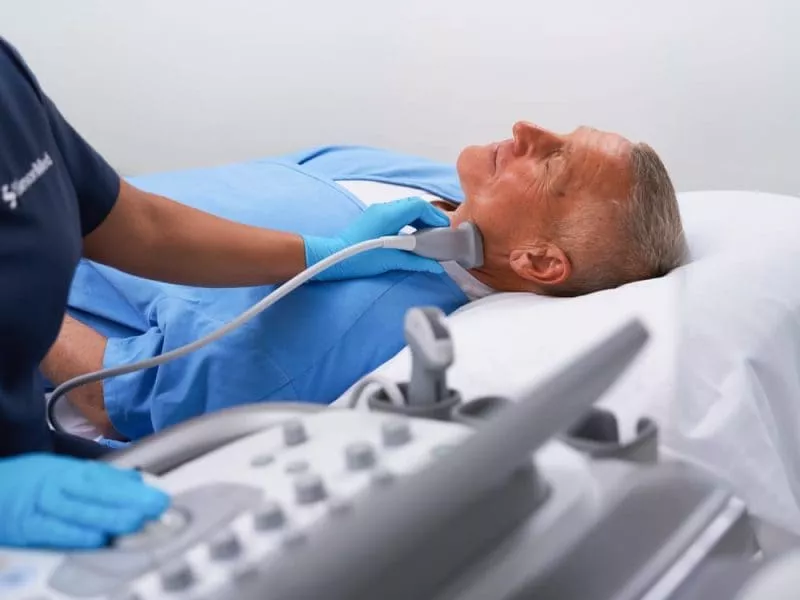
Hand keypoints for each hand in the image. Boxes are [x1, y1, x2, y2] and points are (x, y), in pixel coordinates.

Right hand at [0, 454, 169, 548]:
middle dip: (128, 500)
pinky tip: (97, 539)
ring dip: (108, 517)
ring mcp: (38, 505)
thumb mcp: (64, 471)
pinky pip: (51, 531)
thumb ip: (100, 478)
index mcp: (67, 470)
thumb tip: (137, 481)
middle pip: (94, 491)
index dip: (133, 488)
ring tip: (134, 523)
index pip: (104, 477)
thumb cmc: (30, 483)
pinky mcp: (25, 527)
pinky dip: (75, 535)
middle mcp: (54, 484)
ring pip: (76, 510)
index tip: (159, 496)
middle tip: (155, 508)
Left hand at [302, 197, 449, 280]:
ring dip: (421, 220)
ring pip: (407, 209)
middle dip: (431, 217)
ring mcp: (378, 212)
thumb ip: (416, 261)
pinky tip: (414, 237)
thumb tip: (435, 266)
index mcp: (389, 214)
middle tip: (441, 234)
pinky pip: (399, 215)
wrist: (331, 257)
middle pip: (415, 205)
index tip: (445, 230)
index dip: (436, 216)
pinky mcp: (374, 219)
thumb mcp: (390, 261)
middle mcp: (384, 208)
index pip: (420, 206)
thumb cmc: (357, 259)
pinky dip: (410, 223)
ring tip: (430, 237)